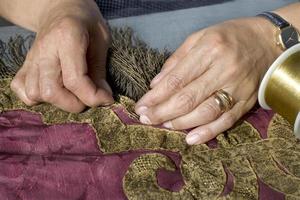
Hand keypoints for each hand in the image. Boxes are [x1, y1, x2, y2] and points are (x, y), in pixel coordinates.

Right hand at [11, 0, 113, 112]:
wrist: (61, 9)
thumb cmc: (86, 23)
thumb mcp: (102, 40)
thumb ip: (100, 71)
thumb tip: (102, 99)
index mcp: (67, 37)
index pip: (74, 80)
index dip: (93, 97)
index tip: (107, 99)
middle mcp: (44, 49)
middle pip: (51, 92)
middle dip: (75, 104)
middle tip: (89, 97)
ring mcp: (31, 58)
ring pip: (35, 94)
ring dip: (58, 102)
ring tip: (73, 93)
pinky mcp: (25, 64)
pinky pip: (22, 90)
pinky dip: (37, 97)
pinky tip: (54, 90)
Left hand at [135, 17, 281, 144]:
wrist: (267, 42)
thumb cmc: (229, 37)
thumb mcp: (199, 37)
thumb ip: (176, 60)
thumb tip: (155, 84)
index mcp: (209, 50)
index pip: (177, 79)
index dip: (156, 96)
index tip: (141, 106)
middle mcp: (224, 69)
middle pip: (188, 98)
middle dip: (163, 112)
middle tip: (146, 119)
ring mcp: (237, 88)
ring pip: (205, 112)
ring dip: (181, 123)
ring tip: (164, 126)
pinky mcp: (247, 101)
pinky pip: (226, 121)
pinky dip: (208, 132)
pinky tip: (190, 139)